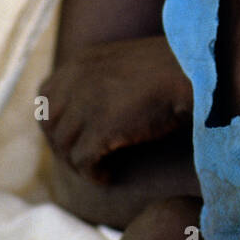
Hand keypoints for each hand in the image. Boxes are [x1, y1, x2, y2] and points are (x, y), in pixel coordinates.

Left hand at [37, 36, 192, 180]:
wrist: (193, 72)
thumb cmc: (170, 69)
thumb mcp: (124, 65)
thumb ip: (100, 80)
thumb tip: (88, 110)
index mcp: (80, 63)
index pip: (45, 97)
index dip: (55, 121)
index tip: (74, 137)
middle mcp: (76, 81)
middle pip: (50, 125)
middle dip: (65, 146)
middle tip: (88, 159)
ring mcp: (85, 104)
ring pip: (65, 147)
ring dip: (81, 163)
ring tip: (102, 169)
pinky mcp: (100, 129)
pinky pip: (83, 162)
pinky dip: (94, 174)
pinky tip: (109, 176)